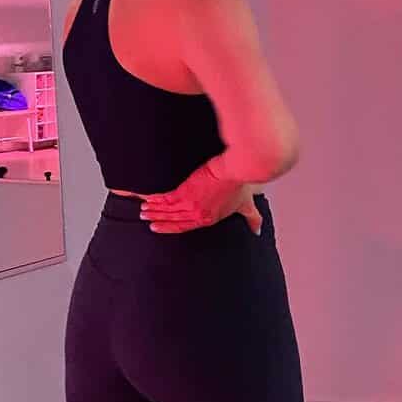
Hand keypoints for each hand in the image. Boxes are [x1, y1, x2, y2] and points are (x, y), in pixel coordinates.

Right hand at [136, 163, 262, 234]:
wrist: (236, 170)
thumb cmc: (241, 185)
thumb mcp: (247, 205)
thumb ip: (252, 219)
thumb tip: (258, 231)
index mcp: (209, 219)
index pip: (185, 226)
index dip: (171, 228)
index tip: (159, 227)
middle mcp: (198, 215)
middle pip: (173, 219)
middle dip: (158, 219)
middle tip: (146, 219)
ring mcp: (190, 204)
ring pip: (167, 210)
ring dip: (153, 210)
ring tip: (143, 209)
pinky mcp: (185, 192)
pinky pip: (166, 198)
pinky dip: (155, 199)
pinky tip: (147, 198)